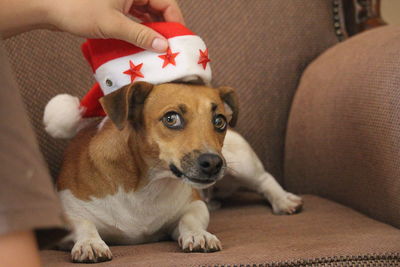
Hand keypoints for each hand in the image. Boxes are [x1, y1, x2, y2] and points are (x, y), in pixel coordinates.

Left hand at [0, 0, 183, 51]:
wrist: (49, 8)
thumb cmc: (78, 11)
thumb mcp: (113, 25)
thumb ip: (140, 35)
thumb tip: (164, 46)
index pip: (167, 2)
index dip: (175, 22)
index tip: (178, 41)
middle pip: (159, 8)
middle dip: (165, 28)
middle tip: (169, 48)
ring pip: (147, 13)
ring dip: (153, 31)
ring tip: (158, 49)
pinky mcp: (116, 6)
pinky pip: (136, 17)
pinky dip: (141, 29)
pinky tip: (143, 43)